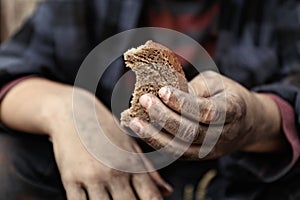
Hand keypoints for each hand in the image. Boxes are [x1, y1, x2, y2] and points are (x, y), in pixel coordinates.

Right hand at [0, 78, 171, 198]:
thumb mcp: (130, 146)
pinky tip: (93, 199)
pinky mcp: (70, 179)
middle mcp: (115, 172)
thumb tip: (167, 192)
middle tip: (129, 199)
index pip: (151, 197)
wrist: (73, 112)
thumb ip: (149, 172)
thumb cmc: (105, 129)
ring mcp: (92, 177)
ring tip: (112, 198)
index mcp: (132, 163)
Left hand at [129, 71, 284, 159]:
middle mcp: (222, 135)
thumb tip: (162, 88)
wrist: (247, 124)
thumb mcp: (216, 84)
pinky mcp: (198, 156)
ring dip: (155, 136)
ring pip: (180, 149)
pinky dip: (156, 143)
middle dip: (164, 116)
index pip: (206, 111)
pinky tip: (141, 131)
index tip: (162, 90)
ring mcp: (210, 150)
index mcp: (233, 111)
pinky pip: (176, 154)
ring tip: (134, 122)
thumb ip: (194, 88)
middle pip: (190, 132)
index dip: (183, 102)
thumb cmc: (227, 96)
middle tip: (144, 100)